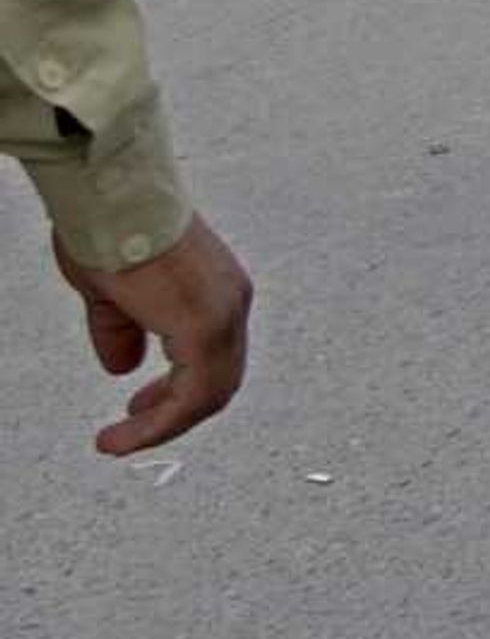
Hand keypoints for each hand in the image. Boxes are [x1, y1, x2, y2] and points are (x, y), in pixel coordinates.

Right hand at [53, 215, 252, 455]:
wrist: (111, 197)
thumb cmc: (111, 228)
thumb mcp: (115, 291)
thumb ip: (124, 330)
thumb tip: (123, 367)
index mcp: (218, 291)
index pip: (215, 357)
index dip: (180, 390)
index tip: (141, 403)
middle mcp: (231, 302)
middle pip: (219, 380)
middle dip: (174, 411)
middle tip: (134, 426)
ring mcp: (224, 314)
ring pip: (210, 394)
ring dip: (163, 426)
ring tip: (119, 441)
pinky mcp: (204, 327)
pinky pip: (193, 395)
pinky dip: (160, 423)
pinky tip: (123, 435)